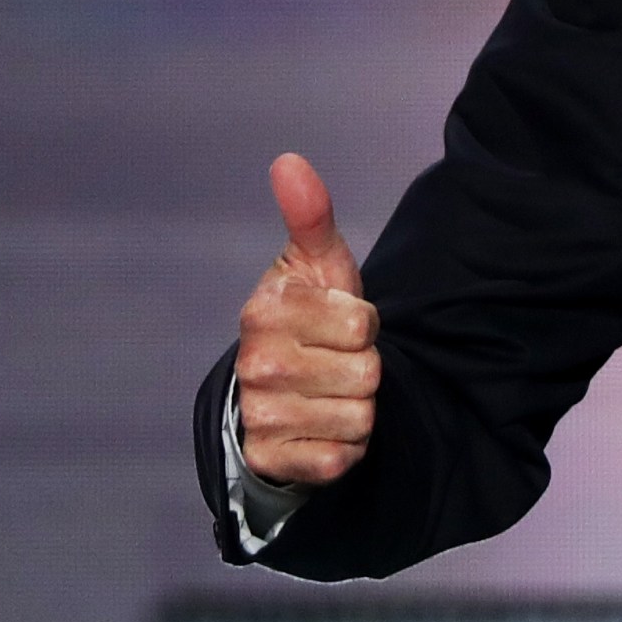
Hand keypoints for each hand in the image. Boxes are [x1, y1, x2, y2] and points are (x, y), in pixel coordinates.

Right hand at [235, 153, 379, 487]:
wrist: (274, 397)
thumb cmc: (308, 322)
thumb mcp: (316, 267)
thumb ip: (311, 217)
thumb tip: (289, 161)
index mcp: (267, 310)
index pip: (362, 323)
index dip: (365, 325)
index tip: (340, 325)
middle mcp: (255, 363)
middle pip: (366, 372)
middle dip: (364, 369)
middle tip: (335, 364)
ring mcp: (260, 414)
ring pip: (359, 416)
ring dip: (357, 410)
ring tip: (328, 396)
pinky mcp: (272, 460)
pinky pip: (340, 458)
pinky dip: (343, 449)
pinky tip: (320, 431)